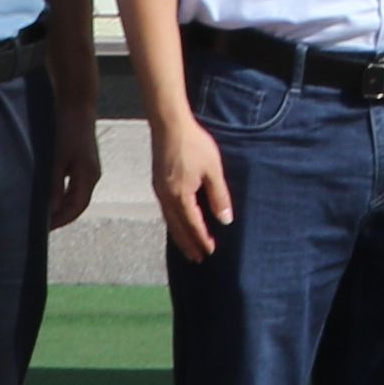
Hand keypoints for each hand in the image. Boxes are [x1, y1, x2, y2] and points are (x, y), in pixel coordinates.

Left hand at [46, 96, 102, 233]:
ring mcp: (86, 168)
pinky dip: (59, 192)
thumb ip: (54, 186)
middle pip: (76, 203)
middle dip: (59, 215)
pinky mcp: (80, 161)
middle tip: (38, 224)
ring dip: (59, 204)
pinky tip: (45, 192)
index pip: (76, 209)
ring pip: (73, 194)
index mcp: (89, 177)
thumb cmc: (67, 130)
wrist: (76, 103)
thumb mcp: (57, 160)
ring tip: (40, 211)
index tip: (43, 230)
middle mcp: (91, 175)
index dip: (60, 221)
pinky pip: (70, 183)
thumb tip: (50, 210)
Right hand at [151, 115, 236, 262]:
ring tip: (188, 248)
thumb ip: (219, 196)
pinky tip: (178, 223)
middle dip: (188, 244)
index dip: (202, 239)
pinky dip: (173, 223)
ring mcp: (159, 191)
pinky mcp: (158, 183)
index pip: (193, 225)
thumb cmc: (194, 145)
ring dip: (179, 236)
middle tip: (197, 259)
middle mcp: (166, 197)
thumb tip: (225, 220)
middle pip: (178, 228)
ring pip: (170, 221)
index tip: (210, 252)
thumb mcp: (212, 170)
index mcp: (180, 196)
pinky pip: (166, 211)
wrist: (169, 125)